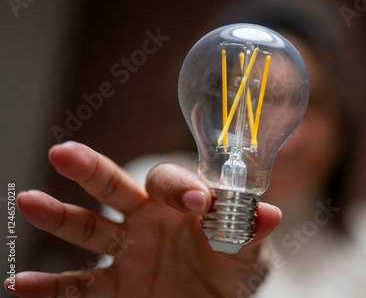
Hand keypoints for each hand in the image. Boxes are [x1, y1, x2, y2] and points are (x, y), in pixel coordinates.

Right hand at [4, 141, 280, 297]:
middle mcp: (148, 220)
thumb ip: (250, 235)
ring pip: (89, 229)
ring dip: (59, 216)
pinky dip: (49, 287)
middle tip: (64, 152)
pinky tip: (20, 285)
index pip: (173, 184)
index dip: (181, 188)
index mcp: (181, 205)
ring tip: (29, 200)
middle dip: (92, 170)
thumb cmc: (234, 270)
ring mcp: (127, 252)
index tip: (196, 203)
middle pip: (116, 188)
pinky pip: (78, 286)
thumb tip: (270, 214)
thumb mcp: (248, 256)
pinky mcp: (114, 287)